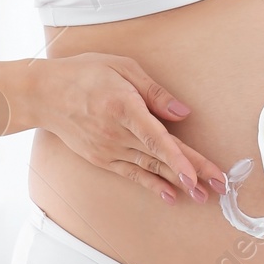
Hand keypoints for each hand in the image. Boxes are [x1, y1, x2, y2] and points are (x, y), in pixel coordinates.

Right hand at [31, 52, 229, 206]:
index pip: (156, 138)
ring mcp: (108, 149)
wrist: (44, 94)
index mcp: (123, 107)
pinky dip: (151, 184)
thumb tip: (182, 112)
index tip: (196, 175)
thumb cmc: (83, 74)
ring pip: (150, 168)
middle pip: (161, 156)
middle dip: (193, 172)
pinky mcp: (102, 158)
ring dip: (178, 182)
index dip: (178, 159)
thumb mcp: (121, 68)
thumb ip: (154, 91)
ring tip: (204, 195)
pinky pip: (132, 173)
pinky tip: (170, 195)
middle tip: (220, 186)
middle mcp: (116, 133)